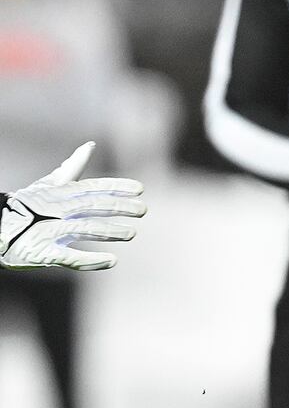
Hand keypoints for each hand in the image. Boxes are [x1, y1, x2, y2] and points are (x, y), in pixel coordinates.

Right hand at [0, 142, 145, 270]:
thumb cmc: (25, 206)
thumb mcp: (48, 184)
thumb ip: (72, 168)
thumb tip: (89, 145)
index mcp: (60, 193)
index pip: (93, 187)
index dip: (117, 187)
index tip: (139, 189)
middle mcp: (57, 210)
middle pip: (93, 206)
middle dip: (120, 208)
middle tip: (142, 210)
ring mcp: (49, 230)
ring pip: (84, 229)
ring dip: (110, 231)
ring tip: (131, 233)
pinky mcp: (41, 252)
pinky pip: (68, 256)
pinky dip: (90, 260)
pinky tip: (111, 261)